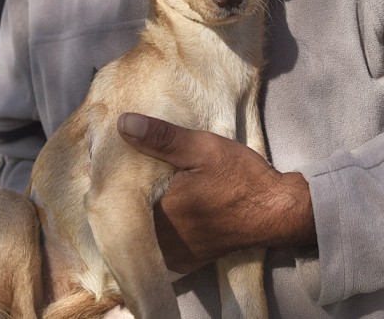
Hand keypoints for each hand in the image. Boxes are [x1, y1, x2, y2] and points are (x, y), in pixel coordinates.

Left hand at [117, 113, 315, 273]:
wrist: (275, 212)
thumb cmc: (240, 178)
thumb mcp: (203, 147)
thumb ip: (162, 138)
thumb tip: (123, 123)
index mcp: (159, 210)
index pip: (117, 199)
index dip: (110, 181)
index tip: (107, 165)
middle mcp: (161, 239)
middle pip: (125, 220)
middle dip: (120, 200)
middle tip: (117, 176)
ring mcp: (173, 254)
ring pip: (139, 236)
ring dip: (135, 218)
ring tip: (134, 194)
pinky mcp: (185, 260)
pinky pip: (156, 249)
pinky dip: (152, 233)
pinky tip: (156, 214)